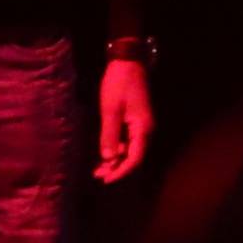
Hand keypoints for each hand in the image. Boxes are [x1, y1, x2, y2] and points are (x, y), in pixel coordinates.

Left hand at [96, 56, 153, 181]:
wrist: (127, 62)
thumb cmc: (119, 84)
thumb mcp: (110, 109)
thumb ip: (109, 135)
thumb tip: (108, 159)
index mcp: (143, 129)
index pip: (135, 158)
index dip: (121, 171)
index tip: (107, 180)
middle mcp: (144, 130)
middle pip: (133, 156)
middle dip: (116, 168)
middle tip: (98, 176)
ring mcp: (139, 126)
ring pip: (128, 149)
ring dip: (115, 160)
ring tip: (98, 170)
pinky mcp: (133, 121)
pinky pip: (125, 140)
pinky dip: (115, 149)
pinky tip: (104, 155)